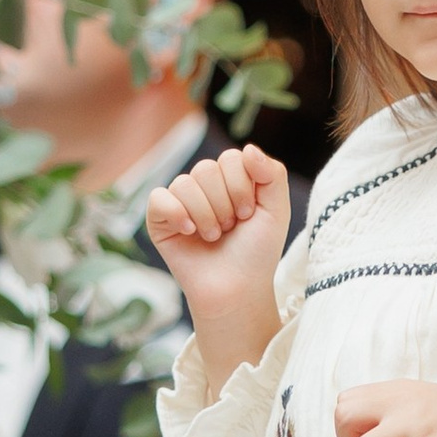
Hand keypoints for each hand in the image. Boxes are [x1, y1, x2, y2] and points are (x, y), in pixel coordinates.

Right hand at [146, 146, 288, 382]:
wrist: (236, 289)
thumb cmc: (256, 252)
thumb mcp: (277, 210)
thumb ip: (272, 174)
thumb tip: (248, 148)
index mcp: (230, 178)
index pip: (231, 158)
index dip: (242, 188)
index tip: (248, 215)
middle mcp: (203, 185)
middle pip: (206, 169)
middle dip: (224, 204)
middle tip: (230, 229)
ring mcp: (180, 201)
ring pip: (185, 184)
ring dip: (206, 216)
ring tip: (213, 236)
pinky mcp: (159, 219)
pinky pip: (159, 198)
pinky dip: (176, 214)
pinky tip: (189, 232)